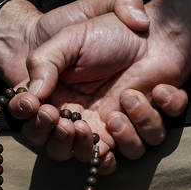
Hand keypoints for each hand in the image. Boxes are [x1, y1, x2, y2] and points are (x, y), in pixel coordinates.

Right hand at [8, 3, 189, 165]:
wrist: (152, 32)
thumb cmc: (107, 33)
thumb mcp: (68, 40)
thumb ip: (44, 62)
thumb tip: (33, 93)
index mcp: (59, 101)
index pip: (36, 128)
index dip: (36, 127)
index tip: (46, 111)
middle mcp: (83, 120)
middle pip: (64, 152)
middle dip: (66, 142)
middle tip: (74, 123)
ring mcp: (114, 126)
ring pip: (108, 157)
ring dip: (119, 133)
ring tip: (126, 97)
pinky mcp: (144, 125)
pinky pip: (149, 141)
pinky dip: (153, 117)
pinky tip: (158, 89)